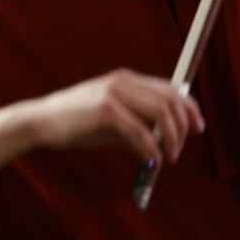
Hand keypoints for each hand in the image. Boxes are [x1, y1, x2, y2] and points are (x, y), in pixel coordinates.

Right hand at [28, 69, 204, 163]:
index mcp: (127, 79)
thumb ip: (136, 126)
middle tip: (179, 150)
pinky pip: (140, 131)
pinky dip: (151, 147)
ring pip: (160, 113)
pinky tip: (151, 160)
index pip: (170, 88)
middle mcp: (124, 81)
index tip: (198, 128)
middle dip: (183, 127)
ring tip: (168, 157)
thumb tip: (160, 143)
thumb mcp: (111, 121)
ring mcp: (115, 93)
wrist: (41, 121)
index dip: (189, 107)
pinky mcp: (105, 110)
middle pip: (170, 100)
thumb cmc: (76, 122)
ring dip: (171, 138)